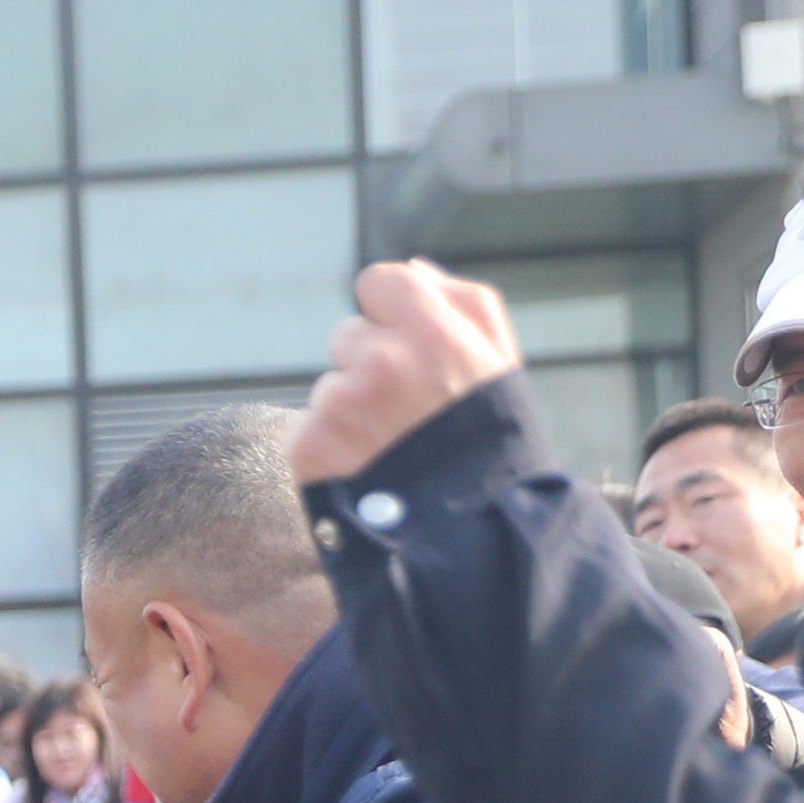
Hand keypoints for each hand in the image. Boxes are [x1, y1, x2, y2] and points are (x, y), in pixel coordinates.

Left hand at [291, 259, 527, 483]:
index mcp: (431, 331)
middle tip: (406, 411)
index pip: (378, 282)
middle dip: (370, 365)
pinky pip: (305, 426)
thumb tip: (412, 269)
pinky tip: (364, 468)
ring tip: (390, 448)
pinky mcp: (308, 445)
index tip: (409, 347)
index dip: (392, 314)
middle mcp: (381, 361)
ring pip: (329, 385)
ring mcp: (339, 404)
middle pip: (348, 335)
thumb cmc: (489, 439)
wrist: (471, 533)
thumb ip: (460, 303)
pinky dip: (327, 448)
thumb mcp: (498, 361)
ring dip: (350, 410)